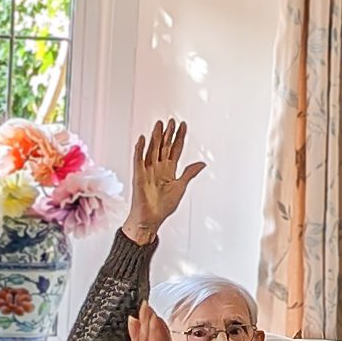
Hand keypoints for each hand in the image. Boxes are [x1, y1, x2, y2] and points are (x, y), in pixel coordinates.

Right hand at [121, 118, 205, 244]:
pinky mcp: (139, 176)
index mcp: (169, 170)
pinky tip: (143, 139)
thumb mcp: (181, 187)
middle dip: (168, 134)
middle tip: (172, 121)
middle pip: (163, 146)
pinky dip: (140, 149)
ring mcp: (148, 170)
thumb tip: (202, 163)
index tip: (183, 125)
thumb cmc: (164, 206)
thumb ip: (190, 173)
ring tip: (159, 125)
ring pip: (152, 150)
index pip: (175, 149)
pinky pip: (139, 160)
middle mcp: (158, 167)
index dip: (179, 137)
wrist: (151, 219)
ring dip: (156, 137)